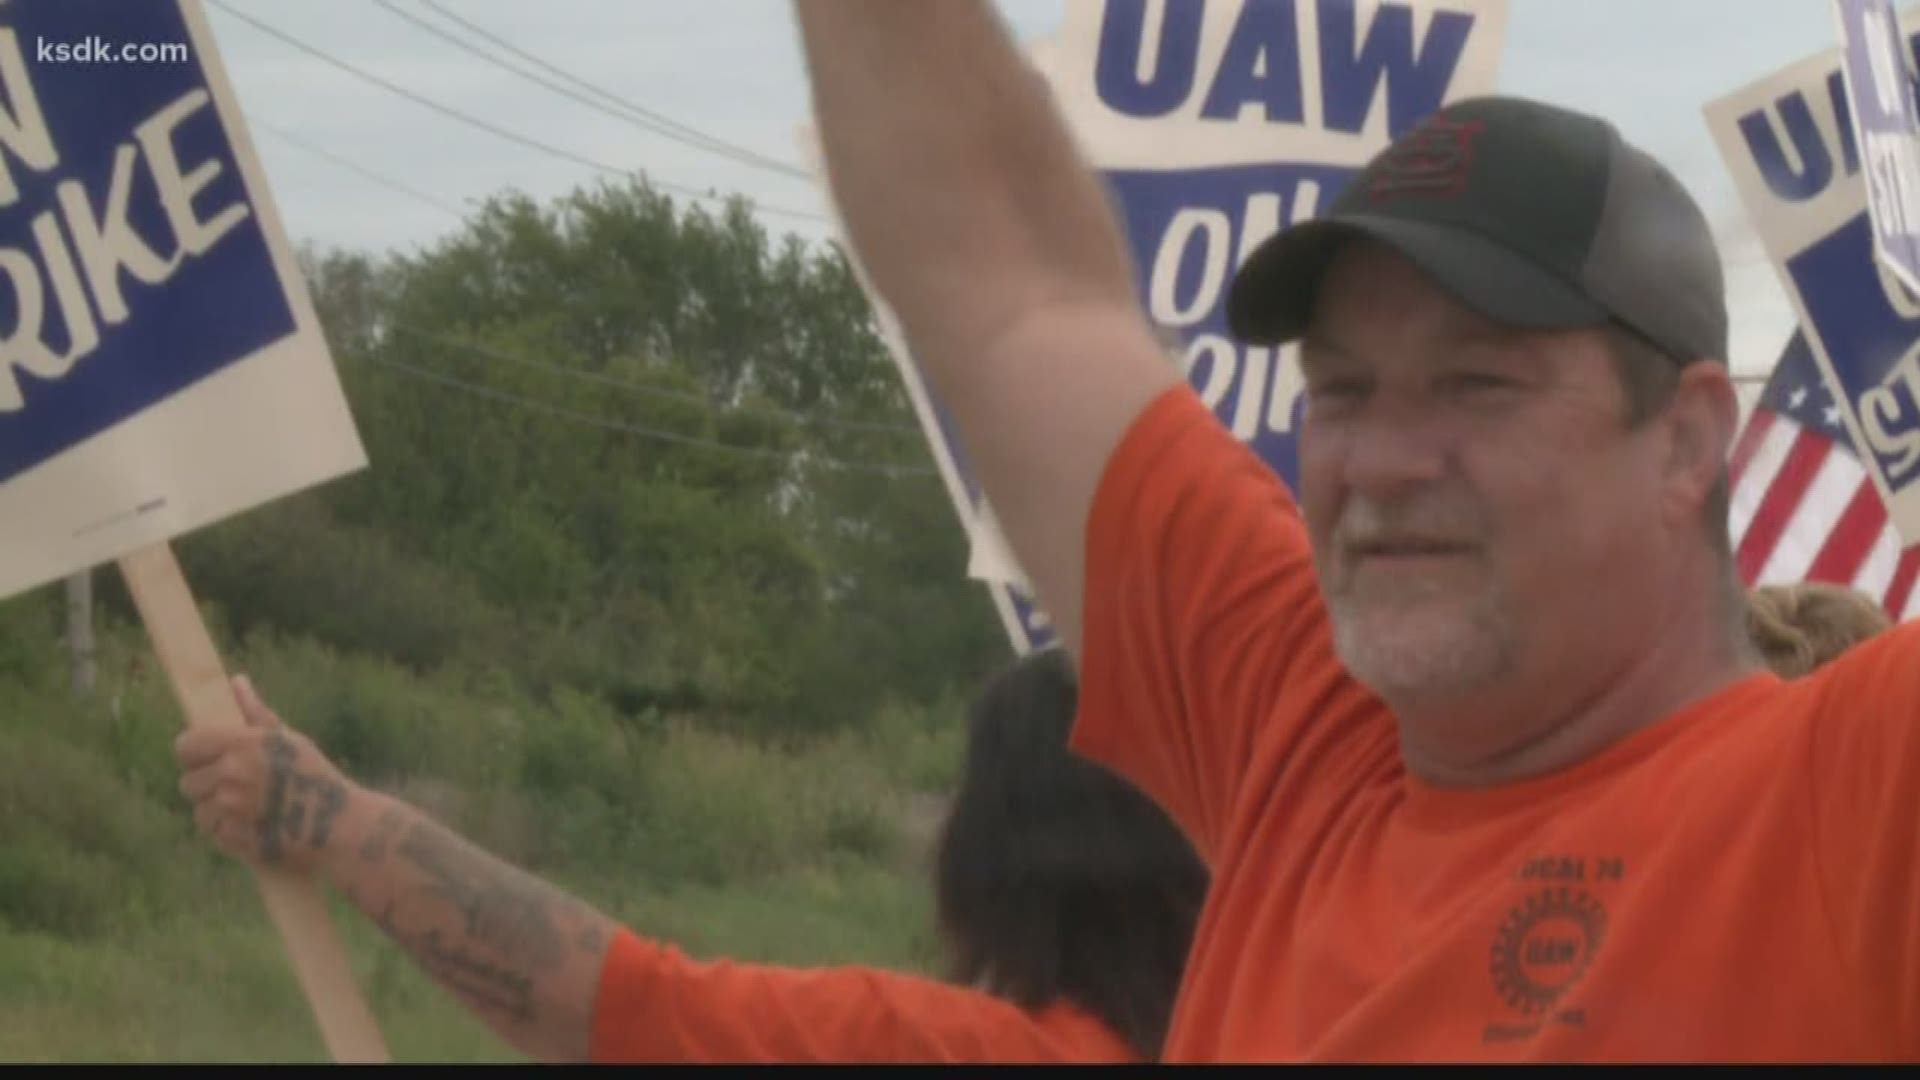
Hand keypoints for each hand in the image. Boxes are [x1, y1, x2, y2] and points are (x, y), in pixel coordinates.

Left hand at [175, 674, 354, 873]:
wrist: (339, 824)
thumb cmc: (315, 776)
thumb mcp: (287, 739)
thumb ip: (255, 713)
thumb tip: (236, 681)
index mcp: (242, 744)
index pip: (186, 746)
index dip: (193, 753)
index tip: (205, 758)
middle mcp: (232, 774)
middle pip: (189, 783)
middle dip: (207, 786)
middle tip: (232, 787)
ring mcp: (231, 809)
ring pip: (200, 811)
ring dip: (217, 812)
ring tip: (247, 809)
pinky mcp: (233, 838)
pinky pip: (215, 834)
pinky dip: (229, 833)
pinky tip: (253, 826)